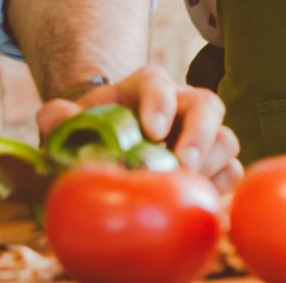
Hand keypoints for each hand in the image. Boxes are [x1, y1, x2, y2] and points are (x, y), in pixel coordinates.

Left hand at [35, 67, 242, 191]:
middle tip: (183, 166)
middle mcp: (183, 103)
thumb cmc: (94, 132)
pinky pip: (232, 171)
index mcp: (147, 86)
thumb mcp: (73, 122)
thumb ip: (60, 117)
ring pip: (225, 140)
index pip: (159, 84)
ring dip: (210, 166)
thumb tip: (53, 117)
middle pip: (208, 106)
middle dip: (199, 137)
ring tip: (183, 190)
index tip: (153, 131)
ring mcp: (204, 132)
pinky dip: (218, 187)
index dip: (160, 104)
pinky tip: (194, 201)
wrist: (113, 145)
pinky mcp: (215, 162)